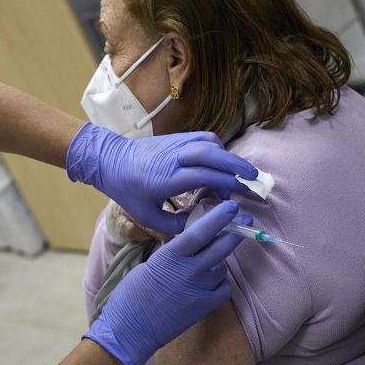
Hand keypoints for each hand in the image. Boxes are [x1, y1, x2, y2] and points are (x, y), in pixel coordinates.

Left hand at [66, 123, 257, 234]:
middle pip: (211, 153)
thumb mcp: (147, 216)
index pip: (204, 176)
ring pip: (210, 143)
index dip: (225, 183)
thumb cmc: (128, 191)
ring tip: (237, 173)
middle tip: (254, 178)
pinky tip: (221, 163)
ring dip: (227, 157)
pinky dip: (217, 149)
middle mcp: (174, 157)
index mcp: (166, 178)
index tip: (239, 194)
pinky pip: (203, 138)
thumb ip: (175, 225)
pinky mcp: (177, 137)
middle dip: (236, 165)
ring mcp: (176, 144)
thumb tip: (201, 226)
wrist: (110, 161)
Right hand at [84, 201, 250, 364]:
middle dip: (236, 231)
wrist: (130, 328)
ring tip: (203, 266)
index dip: (219, 217)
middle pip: (221, 247)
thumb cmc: (133, 293)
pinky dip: (219, 284)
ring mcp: (200, 290)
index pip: (202, 231)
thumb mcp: (152, 263)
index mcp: (172, 255)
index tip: (232, 206)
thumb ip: (175, 252)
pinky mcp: (205, 307)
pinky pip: (223, 289)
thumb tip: (192, 242)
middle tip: (246, 221)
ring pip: (221, 268)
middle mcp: (190, 270)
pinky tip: (208, 284)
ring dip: (218, 263)